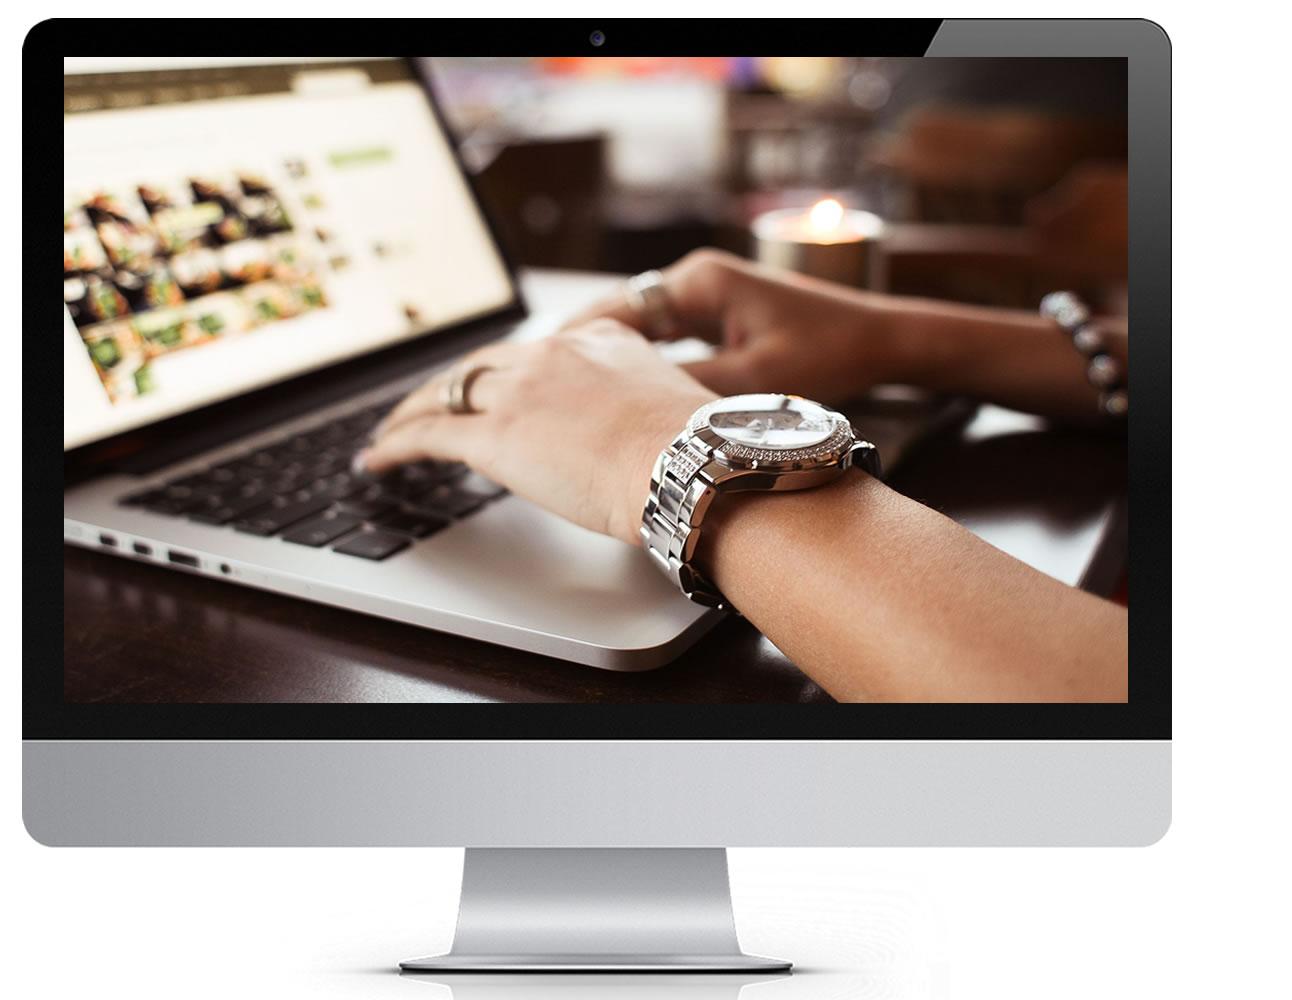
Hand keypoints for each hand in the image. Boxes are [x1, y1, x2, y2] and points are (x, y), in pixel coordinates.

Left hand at [358, 321, 714, 545]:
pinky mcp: (496, 434)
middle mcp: (552, 354)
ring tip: (392, 431)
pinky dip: (397, 445)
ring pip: (446, 392)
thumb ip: (639, 408)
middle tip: (429, 403)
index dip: (503, 371)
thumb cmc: (699, 451)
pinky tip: (378, 458)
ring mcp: (520, 391)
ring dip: (412, 412)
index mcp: (598, 341)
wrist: (692, 464)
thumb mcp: (671, 407)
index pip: (533, 352)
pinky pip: (430, 433)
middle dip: (450, 386)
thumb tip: (633, 437)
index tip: (492, 383)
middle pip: (481, 365)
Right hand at [561, 248, 901, 402]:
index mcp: (699, 282)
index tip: (540, 374)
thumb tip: (629, 410)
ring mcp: (708, 295)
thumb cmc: (829, 353)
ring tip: (568, 397)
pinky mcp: (719, 314)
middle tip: (541, 389)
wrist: (881, 340)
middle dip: (580, 352)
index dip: (574, 346)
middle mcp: (697, 280)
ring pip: (637, 327)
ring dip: (606, 359)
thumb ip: (687, 392)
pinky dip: (637, 361)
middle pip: (618, 315)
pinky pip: (663, 337)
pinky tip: (618, 393)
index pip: (616, 310)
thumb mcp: (754, 382)